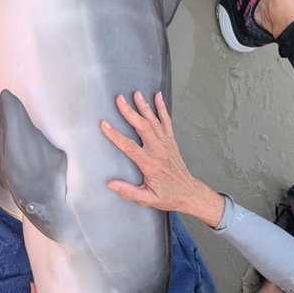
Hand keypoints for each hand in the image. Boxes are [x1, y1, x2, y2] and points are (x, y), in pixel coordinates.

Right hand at [100, 91, 224, 227]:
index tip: (104, 125)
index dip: (115, 135)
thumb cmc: (168, 196)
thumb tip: (111, 184)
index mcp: (150, 164)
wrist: (189, 192)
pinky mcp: (171, 141)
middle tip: (119, 99)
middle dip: (130, 112)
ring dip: (144, 106)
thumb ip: (129, 192)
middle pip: (142, 127)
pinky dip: (162, 108)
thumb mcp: (147, 199)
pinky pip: (166, 121)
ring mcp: (166, 144)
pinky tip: (158, 97)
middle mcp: (158, 150)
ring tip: (136, 93)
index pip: (129, 147)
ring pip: (153, 121)